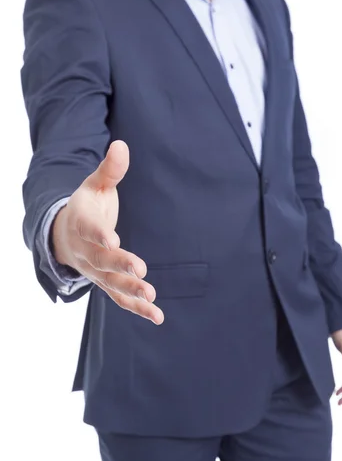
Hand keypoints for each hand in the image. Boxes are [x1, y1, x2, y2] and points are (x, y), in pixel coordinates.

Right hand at [52, 140, 163, 324]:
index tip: (112, 238)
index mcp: (82, 222)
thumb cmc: (86, 207)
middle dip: (120, 266)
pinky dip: (137, 308)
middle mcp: (86, 250)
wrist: (64, 234)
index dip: (100, 233)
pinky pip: (120, 299)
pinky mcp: (106, 283)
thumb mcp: (95, 185)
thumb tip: (122, 144)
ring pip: (111, 284)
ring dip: (131, 293)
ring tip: (152, 299)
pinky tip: (157, 316)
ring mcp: (95, 270)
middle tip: (141, 273)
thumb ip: (110, 170)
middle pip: (102, 260)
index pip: (90, 229)